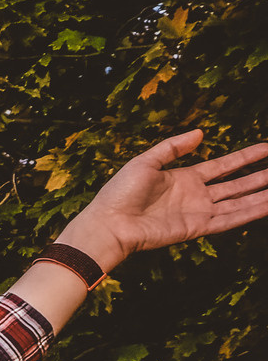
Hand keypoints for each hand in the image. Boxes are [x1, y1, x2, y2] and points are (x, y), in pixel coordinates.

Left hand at [66, 129, 267, 265]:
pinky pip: (228, 220)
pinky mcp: (196, 228)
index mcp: (185, 178)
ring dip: (260, 196)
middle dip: (260, 177)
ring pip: (238, 203)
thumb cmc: (120, 193)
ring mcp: (197, 213)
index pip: (223, 166)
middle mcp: (196, 196)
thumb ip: (173, 147)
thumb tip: (201, 132)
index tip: (267, 148)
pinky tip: (267, 205)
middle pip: (236, 185)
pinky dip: (249, 213)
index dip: (245, 157)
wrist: (109, 223)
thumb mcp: (146, 161)